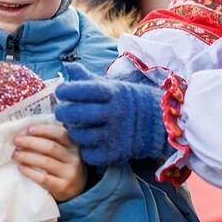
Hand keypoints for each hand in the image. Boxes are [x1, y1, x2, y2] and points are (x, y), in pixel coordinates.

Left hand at [13, 123, 86, 201]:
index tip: (29, 129)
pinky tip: (21, 167)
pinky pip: (44, 178)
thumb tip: (25, 133)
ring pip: (46, 162)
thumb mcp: (64, 152)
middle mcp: (74, 158)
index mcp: (73, 145)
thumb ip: (51, 141)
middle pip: (50, 147)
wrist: (76, 191)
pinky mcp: (63, 187)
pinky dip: (30, 172)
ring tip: (15, 154)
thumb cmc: (63, 166)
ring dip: (27, 156)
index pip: (60, 133)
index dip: (44, 130)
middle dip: (30, 142)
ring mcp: (70, 174)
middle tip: (16, 141)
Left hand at [54, 62, 172, 166]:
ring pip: (79, 135)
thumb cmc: (129, 102)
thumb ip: (87, 79)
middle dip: (62, 112)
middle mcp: (114, 113)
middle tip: (61, 111)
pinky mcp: (116, 154)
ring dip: (73, 131)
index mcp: (113, 93)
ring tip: (76, 127)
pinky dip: (85, 149)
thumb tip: (67, 67)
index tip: (61, 92)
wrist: (160, 124)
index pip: (82, 90)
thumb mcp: (113, 86)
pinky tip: (89, 141)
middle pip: (75, 114)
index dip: (66, 90)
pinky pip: (89, 154)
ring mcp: (115, 135)